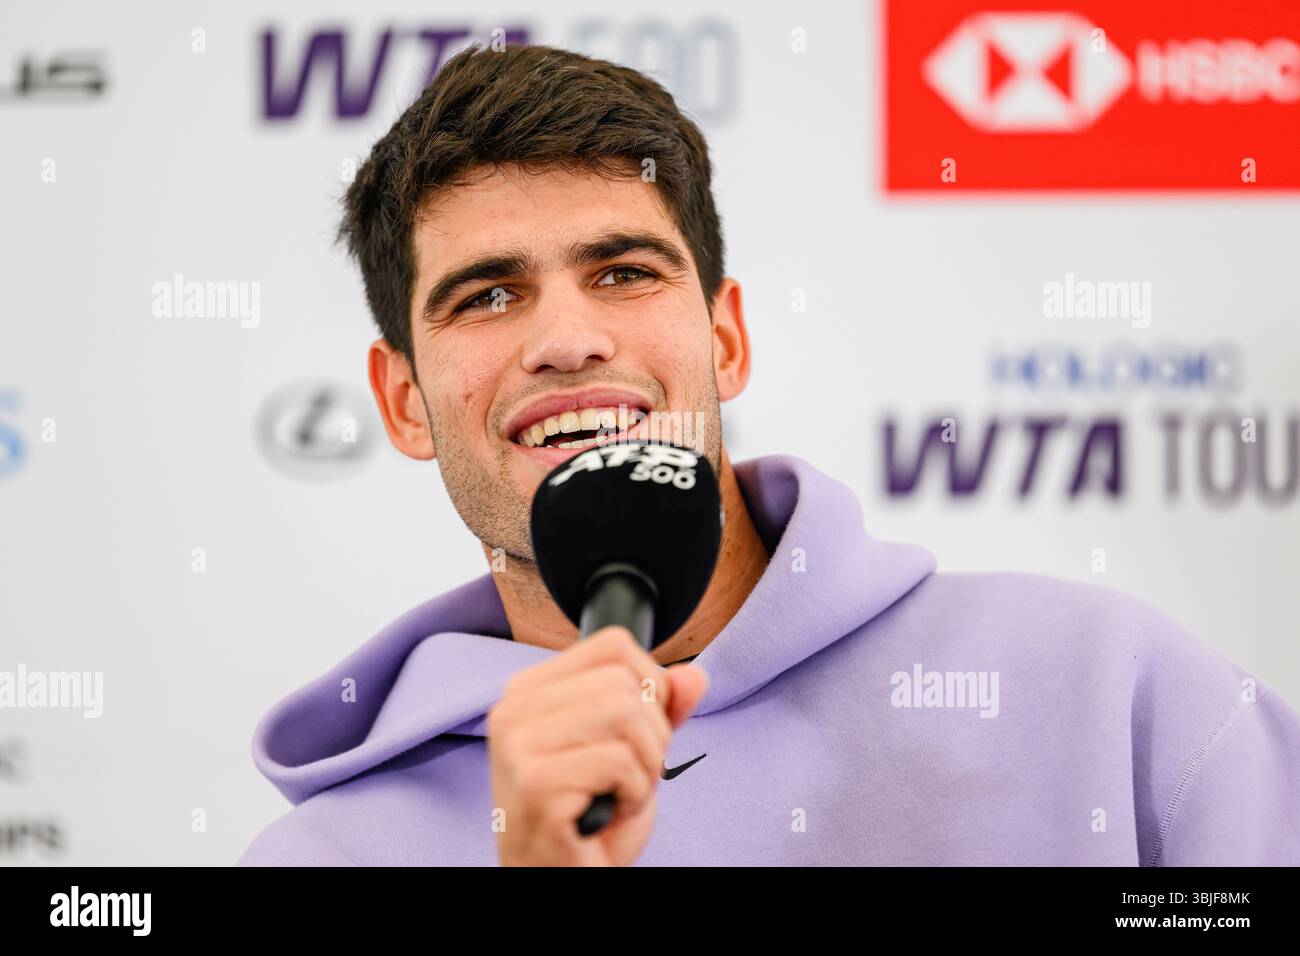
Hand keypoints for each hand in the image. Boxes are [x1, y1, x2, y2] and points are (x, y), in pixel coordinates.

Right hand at [487, 626, 708, 865]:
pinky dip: (634, 795)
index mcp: (530, 689)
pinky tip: (608, 813)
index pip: (613, 644)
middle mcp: (513, 709)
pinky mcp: (534, 783)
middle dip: (652, 735)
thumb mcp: (634, 751)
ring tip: (618, 793)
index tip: (638, 733)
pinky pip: (619, 761)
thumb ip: (662, 708)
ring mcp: (518, 745)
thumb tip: (693, 677)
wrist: (559, 880)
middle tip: (628, 776)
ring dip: (644, 765)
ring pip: (625, 713)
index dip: (650, 687)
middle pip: (625, 682)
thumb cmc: (587, 818)